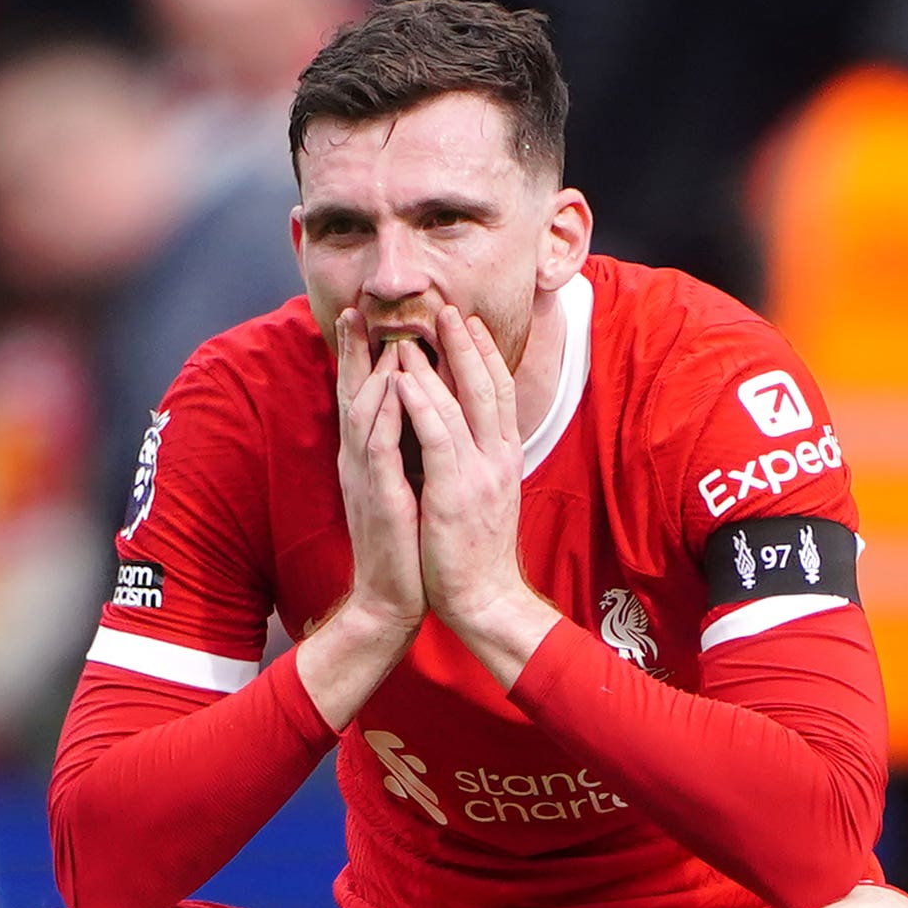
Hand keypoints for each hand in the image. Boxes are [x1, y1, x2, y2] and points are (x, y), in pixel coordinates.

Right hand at [299, 309, 425, 727]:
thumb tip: (409, 416)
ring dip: (372, 371)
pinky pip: (379, 446)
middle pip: (352, 393)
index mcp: (365, 457)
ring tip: (378, 333)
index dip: (359, 356)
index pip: (361, 395)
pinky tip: (396, 385)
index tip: (360, 317)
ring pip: (363, 412)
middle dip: (352, 351)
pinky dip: (387, 412)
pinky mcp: (379, 497)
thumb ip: (398, 451)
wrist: (393, 599)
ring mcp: (365, 477)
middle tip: (353, 309)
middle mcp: (358, 461)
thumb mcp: (399, 487)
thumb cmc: (403, 545)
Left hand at [390, 305, 559, 685]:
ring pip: (461, 402)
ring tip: (416, 330)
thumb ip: (476, 462)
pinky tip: (404, 377)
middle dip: (467, 344)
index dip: (483, 356)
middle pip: (487, 386)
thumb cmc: (473, 554)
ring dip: (438, 361)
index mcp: (503, 459)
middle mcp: (497, 459)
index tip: (468, 324)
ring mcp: (480, 474)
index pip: (498, 394)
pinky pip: (437, 436)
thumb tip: (466, 434)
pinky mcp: (455, 493)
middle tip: (449, 307)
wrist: (483, 601)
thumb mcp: (482, 497)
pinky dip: (421, 402)